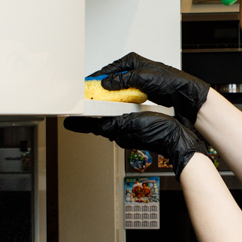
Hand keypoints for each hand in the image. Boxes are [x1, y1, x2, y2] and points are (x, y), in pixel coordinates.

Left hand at [64, 112, 208, 176]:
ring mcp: (128, 131)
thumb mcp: (130, 123)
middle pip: (99, 122)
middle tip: (80, 106)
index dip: (78, 123)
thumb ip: (111, 122)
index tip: (66, 121)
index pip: (90, 126)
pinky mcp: (137, 127)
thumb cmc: (157, 133)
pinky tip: (122, 106)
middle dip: (91, 114)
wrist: (176, 138)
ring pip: (111, 119)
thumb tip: (96, 122)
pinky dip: (119, 111)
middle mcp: (119, 133)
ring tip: (98, 102)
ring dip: (105, 111)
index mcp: (115, 132)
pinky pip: (123, 118)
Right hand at [88, 53, 209, 124]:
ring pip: (118, 87)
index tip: (88, 85)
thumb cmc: (169, 81)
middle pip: (112, 78)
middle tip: (92, 96)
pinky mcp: (140, 90)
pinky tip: (115, 105)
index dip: (98, 77)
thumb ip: (123, 80)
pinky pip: (125, 94)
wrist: (183, 94)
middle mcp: (134, 68)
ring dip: (111, 95)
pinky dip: (119, 99)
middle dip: (102, 87)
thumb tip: (108, 82)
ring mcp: (137, 80)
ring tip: (102, 101)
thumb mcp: (143, 78)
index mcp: (132, 60)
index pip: (109, 68)